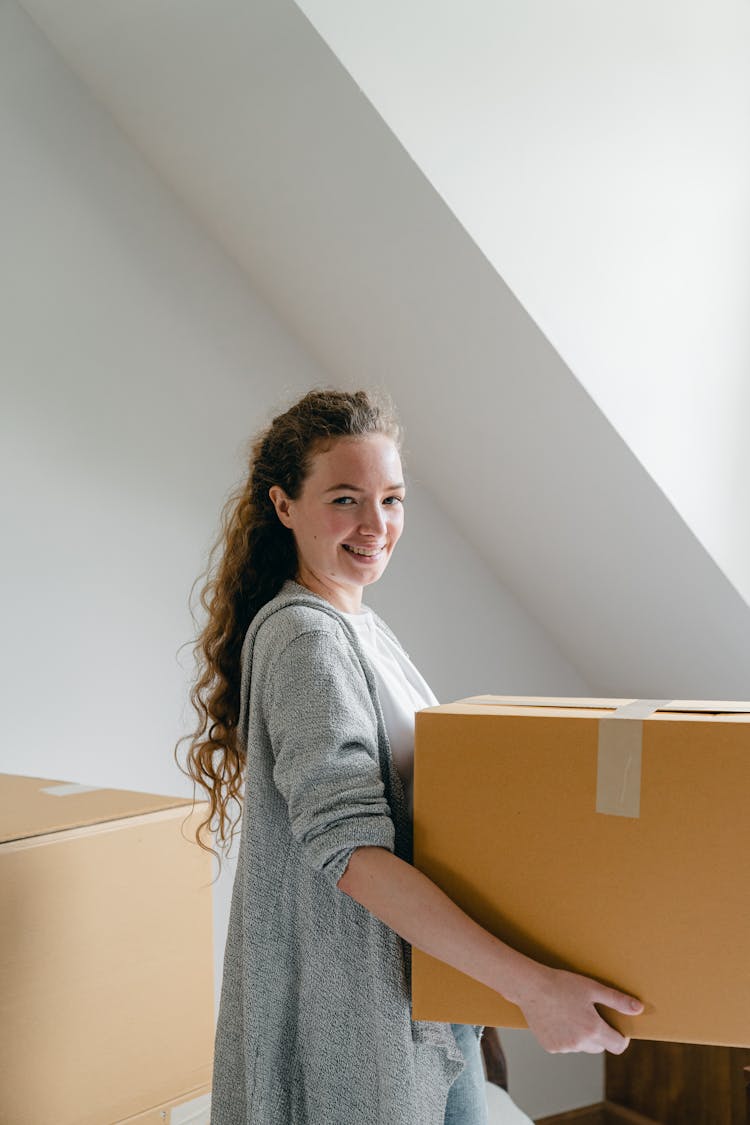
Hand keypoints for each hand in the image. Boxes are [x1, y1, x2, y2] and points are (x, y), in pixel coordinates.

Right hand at [518, 965, 643, 1054]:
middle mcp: (579, 1043)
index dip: (621, 1037)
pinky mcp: (550, 1047)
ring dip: (581, 1036)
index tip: (617, 1027)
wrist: (530, 987)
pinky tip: (558, 1018)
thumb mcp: (592, 988)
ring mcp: (564, 1047)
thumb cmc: (562, 984)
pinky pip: (565, 1046)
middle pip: (600, 1046)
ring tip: (570, 1013)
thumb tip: (638, 1009)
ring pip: (582, 1046)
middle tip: (590, 1013)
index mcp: (593, 1029)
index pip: (618, 1046)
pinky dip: (565, 1036)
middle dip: (599, 1033)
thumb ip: (617, 1000)